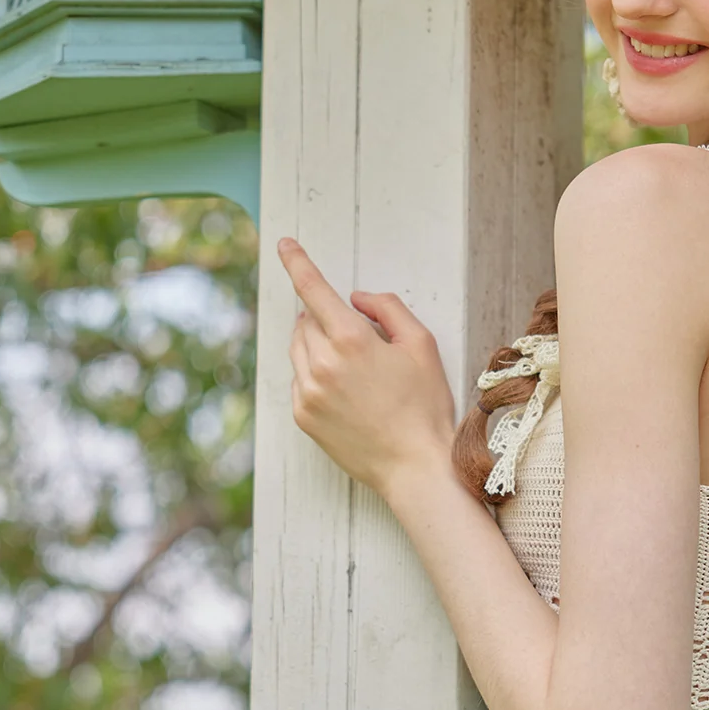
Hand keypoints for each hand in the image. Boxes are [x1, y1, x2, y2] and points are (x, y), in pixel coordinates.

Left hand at [277, 237, 457, 498]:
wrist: (415, 465)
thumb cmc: (425, 404)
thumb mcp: (421, 344)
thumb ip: (387, 308)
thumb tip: (357, 298)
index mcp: (351, 340)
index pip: (313, 289)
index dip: (297, 262)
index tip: (284, 244)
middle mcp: (321, 363)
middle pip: (306, 321)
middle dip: (326, 319)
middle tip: (361, 341)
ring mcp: (308, 392)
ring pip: (299, 349)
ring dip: (318, 344)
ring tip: (354, 367)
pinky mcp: (303, 416)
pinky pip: (300, 379)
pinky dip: (316, 374)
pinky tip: (347, 392)